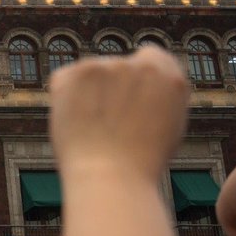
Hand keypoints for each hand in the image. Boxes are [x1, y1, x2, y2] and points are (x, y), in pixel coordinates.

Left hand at [49, 44, 188, 182]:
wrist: (111, 177)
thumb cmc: (140, 163)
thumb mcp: (169, 125)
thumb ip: (160, 96)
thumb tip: (147, 83)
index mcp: (169, 76)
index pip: (150, 58)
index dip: (136, 80)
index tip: (127, 98)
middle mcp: (141, 65)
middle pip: (118, 66)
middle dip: (110, 87)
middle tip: (106, 123)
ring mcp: (109, 65)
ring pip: (91, 73)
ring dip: (88, 91)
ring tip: (92, 128)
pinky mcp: (78, 72)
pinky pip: (66, 79)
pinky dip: (65, 96)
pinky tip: (75, 122)